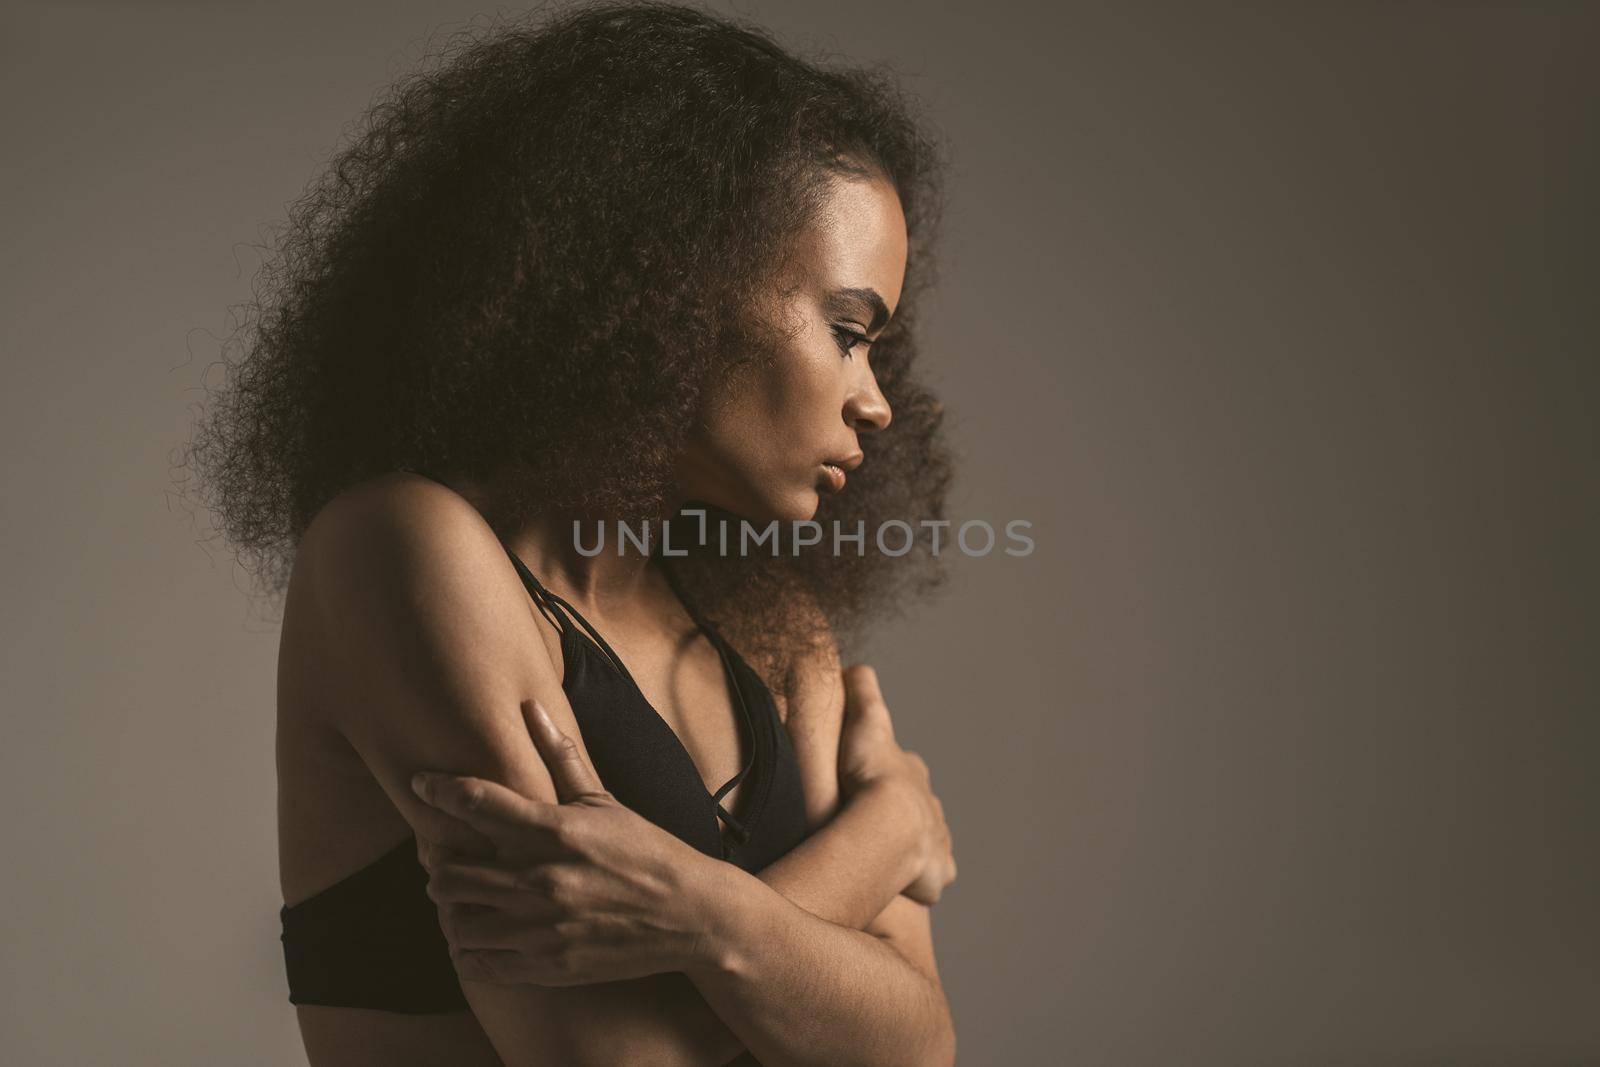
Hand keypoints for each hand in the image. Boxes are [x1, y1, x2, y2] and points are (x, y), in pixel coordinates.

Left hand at [409, 699, 723, 985]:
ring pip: (456, 920)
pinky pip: (480, 962)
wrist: (688, 915)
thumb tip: (532, 707)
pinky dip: (468, 949)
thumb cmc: (645, 850)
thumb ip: (560, 757)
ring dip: (450, 907)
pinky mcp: (547, 964)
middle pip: (449, 870)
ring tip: (460, 897)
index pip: (476, 801)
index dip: (438, 788)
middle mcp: (542, 879)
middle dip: (437, 860)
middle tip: (443, 855)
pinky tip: (479, 933)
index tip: (422, 783)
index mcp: (555, 831)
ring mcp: (542, 927)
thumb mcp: (603, 801)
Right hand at [837, 665, 956, 905]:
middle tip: (873, 831)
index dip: (883, 781)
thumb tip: (855, 666)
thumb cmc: (873, 771)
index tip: (865, 788)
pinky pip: (932, 880)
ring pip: (928, 846)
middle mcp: (931, 806)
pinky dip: (921, 881)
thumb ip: (861, 693)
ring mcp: (937, 840)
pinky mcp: (938, 871)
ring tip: (889, 864)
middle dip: (904, 819)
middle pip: (919, 810)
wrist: (891, 817)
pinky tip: (903, 886)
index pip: (901, 774)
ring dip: (912, 853)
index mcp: (911, 774)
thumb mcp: (865, 720)